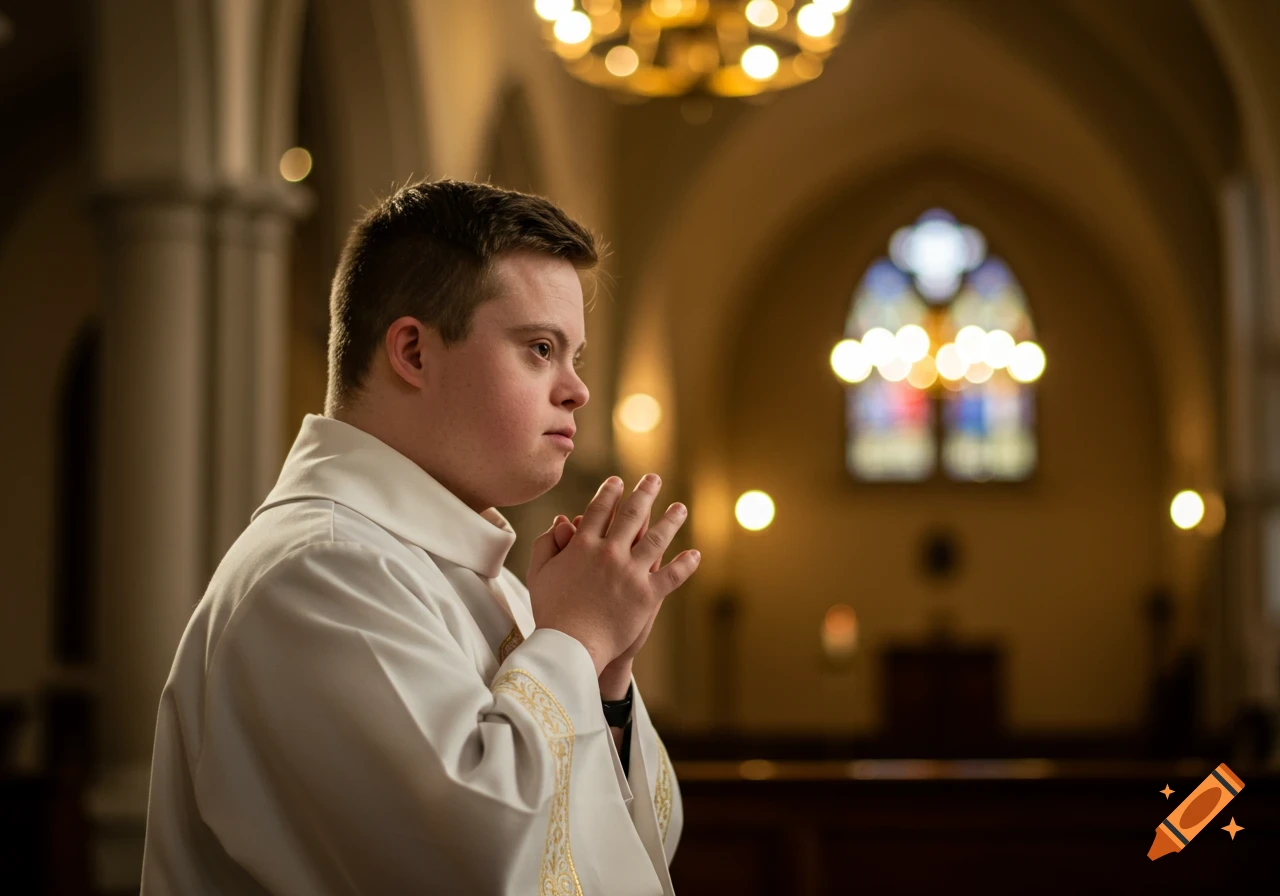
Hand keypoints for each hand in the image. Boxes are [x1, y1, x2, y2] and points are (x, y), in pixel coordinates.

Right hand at [526, 475, 698, 675]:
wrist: (570, 645)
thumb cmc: (551, 612)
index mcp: (583, 545)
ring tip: (680, 508)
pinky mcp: (647, 595)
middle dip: (645, 493)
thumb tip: (559, 521)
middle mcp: (610, 553)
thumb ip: (546, 544)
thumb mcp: (539, 573)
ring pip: (658, 538)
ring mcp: (631, 573)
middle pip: (632, 515)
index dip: (609, 493)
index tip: (618, 481)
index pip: (599, 510)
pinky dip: (685, 564)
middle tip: (654, 479)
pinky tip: (695, 555)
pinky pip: (672, 575)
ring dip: (671, 520)